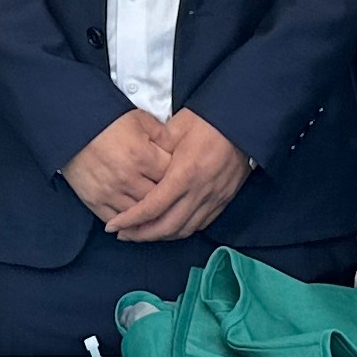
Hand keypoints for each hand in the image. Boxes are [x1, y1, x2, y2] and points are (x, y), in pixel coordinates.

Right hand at [61, 110, 172, 224]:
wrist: (73, 126)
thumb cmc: (108, 122)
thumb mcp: (140, 119)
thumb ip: (163, 135)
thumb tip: (178, 148)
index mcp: (142, 156)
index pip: (171, 177)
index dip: (178, 177)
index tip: (180, 176)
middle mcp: (128, 178)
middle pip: (158, 199)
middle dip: (167, 198)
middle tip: (173, 196)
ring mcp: (110, 192)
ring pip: (139, 215)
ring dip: (149, 214)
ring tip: (158, 211)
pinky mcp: (94, 200)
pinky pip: (116, 220)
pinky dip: (128, 223)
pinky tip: (136, 220)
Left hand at [103, 109, 251, 243]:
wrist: (243, 122)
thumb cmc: (209, 120)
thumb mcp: (176, 127)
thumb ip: (156, 147)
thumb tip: (140, 162)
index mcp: (185, 173)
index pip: (152, 207)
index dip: (130, 220)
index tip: (113, 226)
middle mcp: (200, 191)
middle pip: (166, 227)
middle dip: (141, 235)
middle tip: (124, 234)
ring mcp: (214, 198)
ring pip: (184, 230)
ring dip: (161, 236)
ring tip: (143, 233)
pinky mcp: (224, 200)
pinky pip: (200, 224)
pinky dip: (181, 230)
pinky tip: (169, 227)